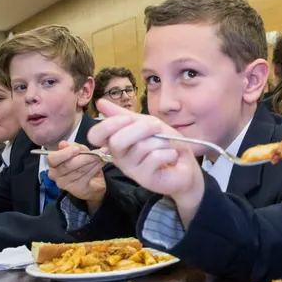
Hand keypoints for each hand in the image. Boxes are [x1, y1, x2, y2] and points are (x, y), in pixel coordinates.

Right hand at [47, 141, 106, 209]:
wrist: (93, 180)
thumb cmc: (83, 163)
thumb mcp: (80, 151)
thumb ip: (73, 146)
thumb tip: (63, 144)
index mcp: (53, 163)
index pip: (53, 158)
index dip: (64, 153)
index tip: (77, 149)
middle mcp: (55, 174)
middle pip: (68, 165)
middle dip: (85, 157)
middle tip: (98, 152)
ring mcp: (65, 184)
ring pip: (79, 171)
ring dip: (93, 162)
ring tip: (102, 155)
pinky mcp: (76, 189)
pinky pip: (86, 177)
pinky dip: (95, 168)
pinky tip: (101, 162)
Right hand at [88, 99, 203, 204]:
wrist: (185, 164)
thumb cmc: (164, 143)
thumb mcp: (146, 123)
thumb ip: (124, 115)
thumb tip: (100, 102)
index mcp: (115, 142)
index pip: (95, 136)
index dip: (108, 125)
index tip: (127, 119)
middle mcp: (119, 157)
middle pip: (117, 140)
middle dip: (141, 128)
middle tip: (157, 128)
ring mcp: (130, 169)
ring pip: (141, 147)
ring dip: (161, 141)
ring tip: (167, 146)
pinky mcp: (144, 179)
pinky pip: (155, 157)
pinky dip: (168, 152)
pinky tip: (171, 157)